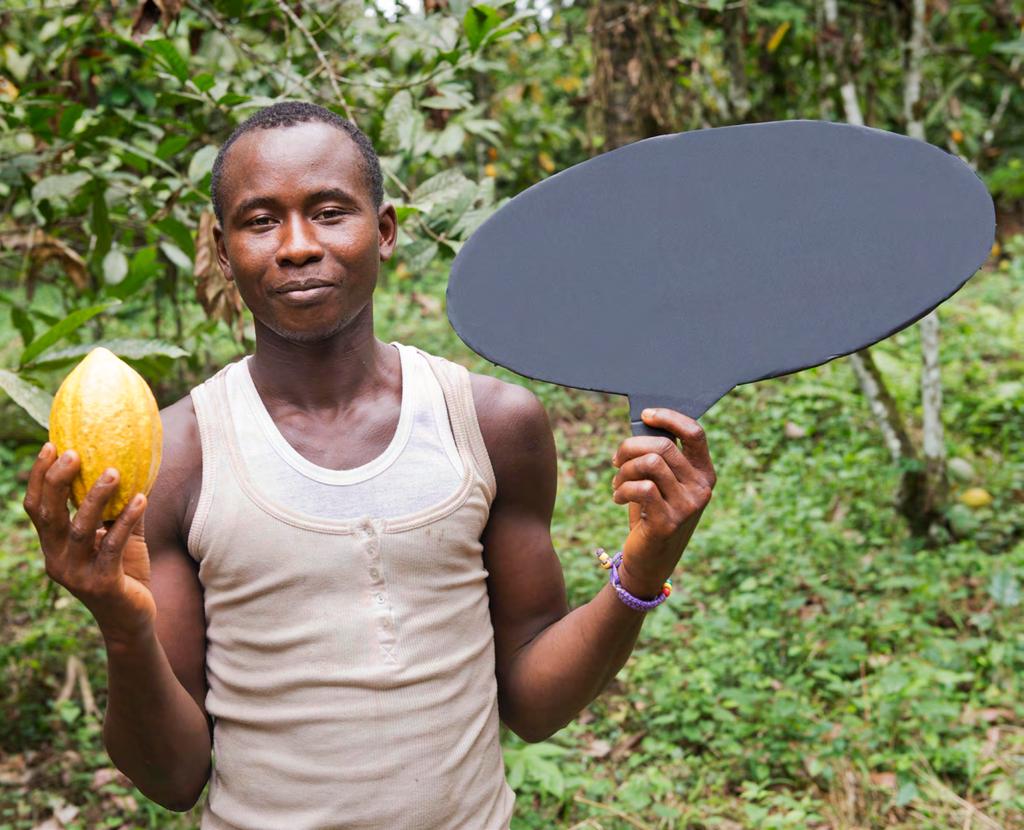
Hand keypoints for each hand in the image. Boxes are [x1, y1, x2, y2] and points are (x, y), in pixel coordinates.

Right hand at [23, 443, 155, 644]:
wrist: (133, 619)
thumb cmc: (125, 573)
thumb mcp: (120, 537)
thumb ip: (120, 509)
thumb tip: (136, 467)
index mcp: (54, 546)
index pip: (37, 508)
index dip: (40, 477)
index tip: (51, 445)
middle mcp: (58, 559)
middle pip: (49, 515)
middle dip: (58, 480)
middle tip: (74, 452)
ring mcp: (77, 574)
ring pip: (79, 528)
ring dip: (96, 497)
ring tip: (114, 471)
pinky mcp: (102, 584)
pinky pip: (113, 546)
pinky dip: (126, 520)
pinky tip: (141, 499)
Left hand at [610, 409, 715, 596]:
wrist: (648, 560)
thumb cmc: (651, 513)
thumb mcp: (661, 483)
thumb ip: (660, 457)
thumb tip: (644, 424)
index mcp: (704, 473)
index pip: (695, 433)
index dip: (669, 418)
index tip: (645, 414)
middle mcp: (701, 488)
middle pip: (663, 446)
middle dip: (630, 448)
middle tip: (616, 461)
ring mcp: (688, 506)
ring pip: (650, 463)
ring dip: (624, 470)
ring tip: (617, 483)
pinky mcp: (669, 522)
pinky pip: (641, 487)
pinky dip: (622, 488)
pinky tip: (617, 498)